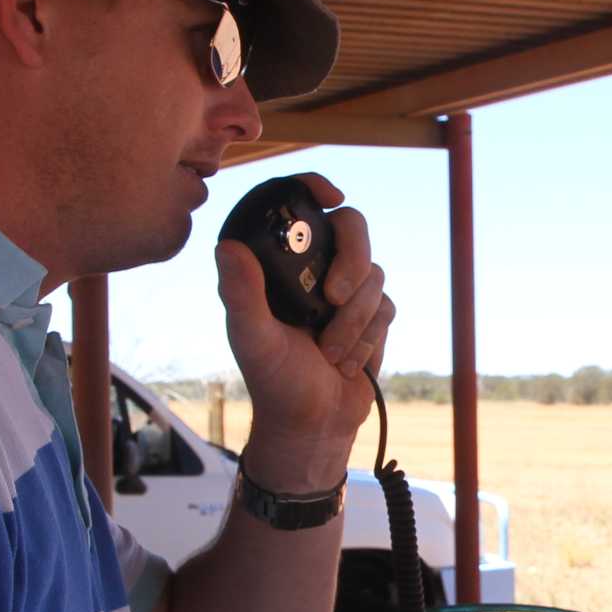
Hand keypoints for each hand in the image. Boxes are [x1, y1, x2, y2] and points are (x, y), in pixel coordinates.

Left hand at [213, 173, 393, 491]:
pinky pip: (386, 305)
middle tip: (335, 298)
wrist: (313, 424)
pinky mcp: (373, 314)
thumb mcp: (251, 338)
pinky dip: (368, 336)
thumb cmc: (274, 381)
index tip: (330, 195)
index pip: (300, 205)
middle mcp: (314, 268)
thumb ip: (241, 294)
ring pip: (373, 273)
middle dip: (351, 261)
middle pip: (353, 227)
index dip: (315, 187)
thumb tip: (226, 247)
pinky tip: (346, 360)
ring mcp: (347, 289)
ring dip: (354, 319)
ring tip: (329, 352)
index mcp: (279, 264)